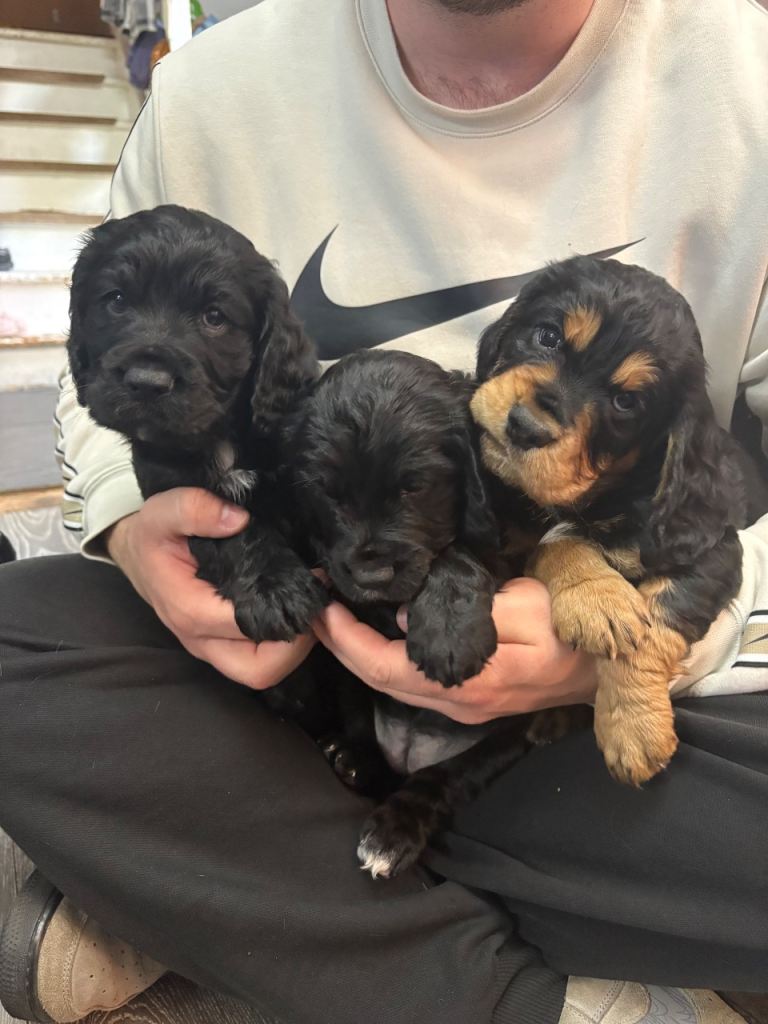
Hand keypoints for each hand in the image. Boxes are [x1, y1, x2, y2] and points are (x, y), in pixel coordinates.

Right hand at [106, 488, 314, 687]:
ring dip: (293, 648)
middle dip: (296, 646)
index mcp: (189, 609)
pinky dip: (283, 645)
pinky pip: (257, 659)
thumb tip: (238, 519)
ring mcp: (211, 647)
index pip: (247, 626)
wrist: (136, 554)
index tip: (312, 580)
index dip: (286, 610)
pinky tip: (297, 609)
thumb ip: (193, 508)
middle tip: (317, 604)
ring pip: (261, 670)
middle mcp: (201, 639)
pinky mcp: (221, 645)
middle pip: (258, 669)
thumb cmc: (152, 535)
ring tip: (311, 607)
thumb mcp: (161, 511)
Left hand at [314, 577, 595, 723]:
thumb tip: (407, 616)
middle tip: (316, 606)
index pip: (386, 665)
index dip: (347, 639)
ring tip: (336, 615)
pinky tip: (375, 632)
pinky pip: (411, 680)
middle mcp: (456, 702)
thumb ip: (469, 612)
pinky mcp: (470, 698)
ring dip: (359, 651)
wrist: (610, 670)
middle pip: (380, 679)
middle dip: (341, 644)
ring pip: (393, 683)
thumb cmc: (573, 632)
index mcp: (467, 681)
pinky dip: (384, 656)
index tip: (322, 605)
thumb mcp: (527, 607)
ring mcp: (462, 705)